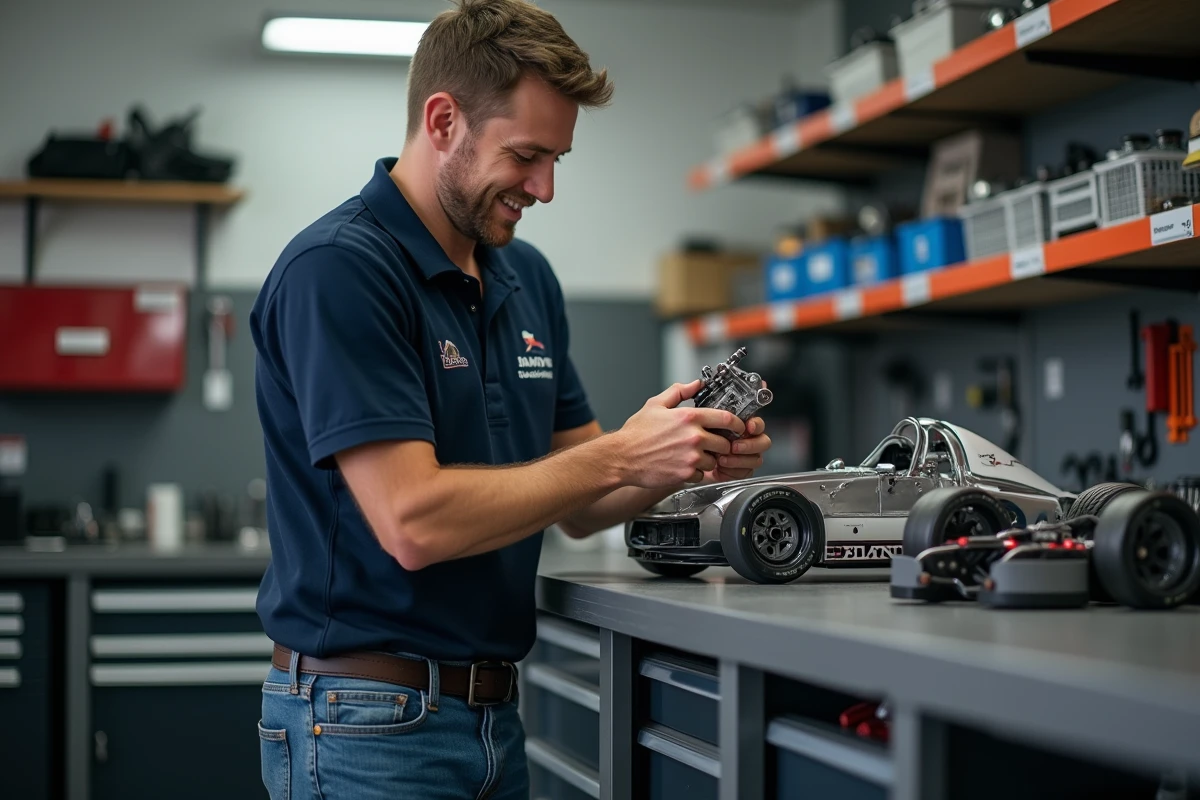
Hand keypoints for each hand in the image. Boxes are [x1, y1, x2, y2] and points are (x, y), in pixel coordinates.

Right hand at [614, 380, 744, 487]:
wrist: (622, 457)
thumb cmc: (636, 433)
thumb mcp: (656, 404)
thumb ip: (679, 391)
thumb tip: (696, 384)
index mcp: (689, 417)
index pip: (727, 418)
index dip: (737, 423)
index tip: (738, 427)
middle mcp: (693, 437)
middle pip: (725, 443)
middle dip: (722, 444)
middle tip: (713, 444)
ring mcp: (691, 456)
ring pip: (715, 460)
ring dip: (709, 459)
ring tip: (694, 455)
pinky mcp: (686, 473)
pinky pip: (702, 474)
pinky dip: (696, 472)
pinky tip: (684, 465)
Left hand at [705, 416, 771, 482]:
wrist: (696, 461)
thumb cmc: (704, 441)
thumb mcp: (709, 428)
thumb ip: (718, 421)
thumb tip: (721, 415)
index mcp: (745, 428)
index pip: (758, 424)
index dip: (756, 425)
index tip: (749, 426)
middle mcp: (751, 442)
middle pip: (764, 442)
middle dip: (750, 445)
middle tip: (734, 446)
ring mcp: (750, 458)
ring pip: (756, 460)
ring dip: (739, 460)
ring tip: (722, 459)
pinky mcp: (744, 472)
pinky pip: (745, 473)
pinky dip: (733, 471)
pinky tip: (721, 468)